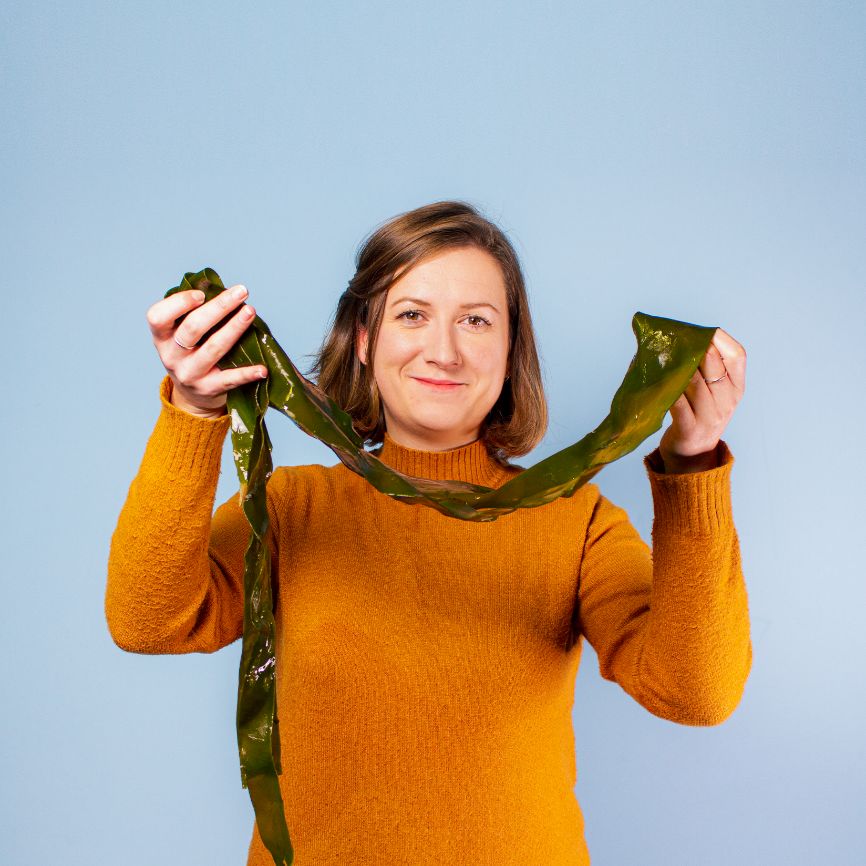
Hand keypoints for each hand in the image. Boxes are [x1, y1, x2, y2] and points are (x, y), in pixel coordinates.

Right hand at [146, 284, 267, 417]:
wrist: (192, 396)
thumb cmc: (191, 354)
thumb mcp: (180, 336)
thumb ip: (193, 315)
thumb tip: (225, 291)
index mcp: (162, 338)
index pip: (158, 317)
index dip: (179, 303)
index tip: (201, 294)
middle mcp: (171, 356)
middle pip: (192, 328)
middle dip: (219, 307)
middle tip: (241, 292)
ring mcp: (189, 374)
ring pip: (213, 348)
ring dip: (234, 328)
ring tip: (250, 312)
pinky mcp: (208, 389)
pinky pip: (230, 380)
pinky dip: (247, 373)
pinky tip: (262, 369)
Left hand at [658, 328, 745, 472]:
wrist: (693, 459)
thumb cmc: (697, 416)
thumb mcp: (712, 394)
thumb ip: (704, 369)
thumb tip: (676, 338)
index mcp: (736, 388)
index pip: (737, 356)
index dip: (719, 339)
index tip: (699, 332)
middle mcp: (728, 401)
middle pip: (712, 365)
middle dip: (690, 349)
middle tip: (671, 340)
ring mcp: (711, 417)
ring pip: (693, 382)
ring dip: (675, 368)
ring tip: (660, 356)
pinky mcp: (690, 429)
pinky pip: (678, 403)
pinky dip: (667, 390)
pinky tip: (657, 381)